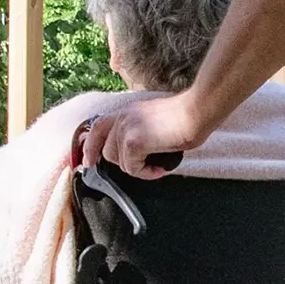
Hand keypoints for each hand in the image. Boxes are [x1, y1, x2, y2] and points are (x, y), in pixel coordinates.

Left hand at [82, 94, 205, 177]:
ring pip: (119, 162)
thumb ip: (140, 131)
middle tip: (145, 167)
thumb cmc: (185, 117)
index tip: (88, 162)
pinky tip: (160, 166)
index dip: (89, 147)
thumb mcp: (154, 120)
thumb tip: (138, 152)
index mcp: (126, 111)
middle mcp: (122, 117)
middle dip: (123, 163)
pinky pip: (132, 168)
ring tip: (158, 163)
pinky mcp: (133, 142)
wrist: (195, 112)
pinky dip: (147, 172)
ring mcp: (125, 129)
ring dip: (138, 168)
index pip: (97, 128)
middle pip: (107, 152)